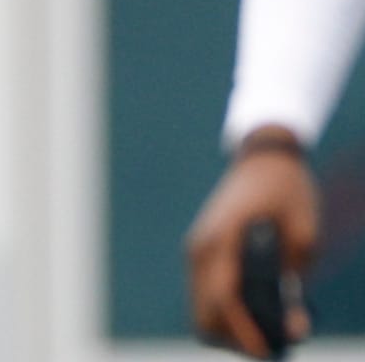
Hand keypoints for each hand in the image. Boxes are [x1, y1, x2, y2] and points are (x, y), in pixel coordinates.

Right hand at [185, 127, 317, 357]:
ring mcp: (197, 252)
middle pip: (203, 315)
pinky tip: (255, 317)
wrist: (262, 160)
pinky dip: (225, 316)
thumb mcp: (305, 234)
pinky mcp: (201, 255)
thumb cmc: (289, 192)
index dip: (244, 329)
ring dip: (228, 332)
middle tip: (272, 347)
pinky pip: (204, 297)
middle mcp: (201, 249)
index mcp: (223, 239)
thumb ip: (297, 280)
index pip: (224, 296)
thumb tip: (294, 325)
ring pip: (200, 311)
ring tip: (267, 337)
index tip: (266, 351)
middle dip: (235, 339)